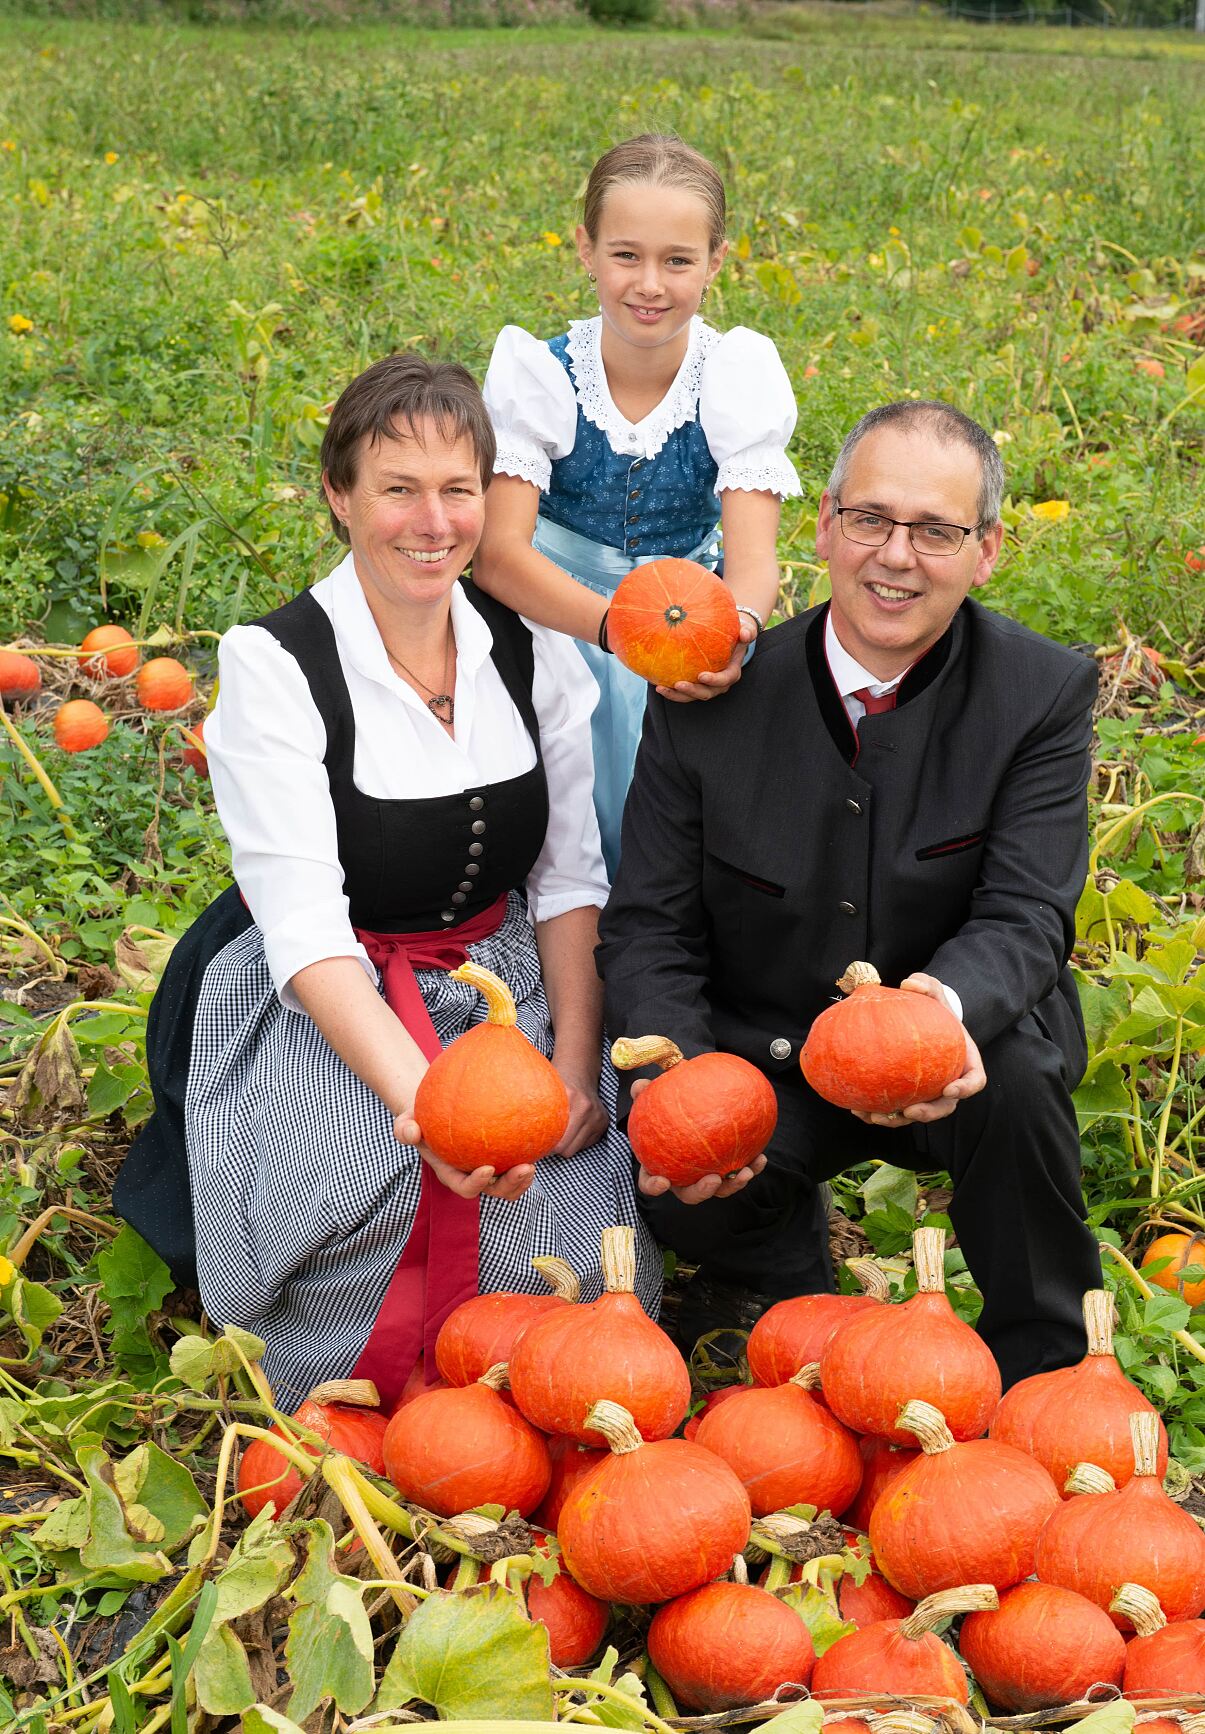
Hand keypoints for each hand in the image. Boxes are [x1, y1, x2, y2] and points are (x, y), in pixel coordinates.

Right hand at [394, 1112, 536, 1201]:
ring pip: (510, 1183)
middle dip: (511, 1185)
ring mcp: (489, 1167)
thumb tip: (411, 1132)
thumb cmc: (419, 1118)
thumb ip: (404, 1129)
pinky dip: (527, 1154)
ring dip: (524, 1179)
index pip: (465, 1187)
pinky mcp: (501, 1155)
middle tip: (525, 1167)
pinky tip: (538, 1139)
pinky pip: (516, 1160)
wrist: (435, 1111)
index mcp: (452, 1173)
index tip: (488, 1168)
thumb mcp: (406, 1121)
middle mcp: (472, 1175)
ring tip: (534, 1163)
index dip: (477, 1184)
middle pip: (495, 1190)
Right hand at [628, 1077, 767, 1202]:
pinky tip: (761, 1157)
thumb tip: (639, 1085)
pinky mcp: (726, 1169)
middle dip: (702, 1191)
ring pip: (718, 1189)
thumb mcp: (654, 1098)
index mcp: (660, 1165)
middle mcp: (682, 1176)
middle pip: (689, 1194)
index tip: (663, 1182)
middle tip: (714, 1179)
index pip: (650, 1182)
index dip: (654, 1186)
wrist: (691, 1108)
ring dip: (732, 1185)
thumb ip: (646, 1093)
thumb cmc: (668, 1108)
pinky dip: (751, 1167)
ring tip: (746, 1171)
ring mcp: (705, 1176)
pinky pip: (738, 1173)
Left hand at [655, 619, 754, 705]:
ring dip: (676, 695)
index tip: (701, 675)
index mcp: (731, 673)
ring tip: (660, 688)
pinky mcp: (694, 685)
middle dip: (691, 691)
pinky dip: (669, 689)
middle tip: (677, 684)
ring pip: (691, 696)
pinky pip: (681, 690)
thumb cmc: (736, 633)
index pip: (724, 680)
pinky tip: (655, 682)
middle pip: (705, 693)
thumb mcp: (744, 630)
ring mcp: (705, 686)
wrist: (729, 640)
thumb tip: (745, 634)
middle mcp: (718, 684)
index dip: (713, 680)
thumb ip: (747, 632)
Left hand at [851, 973, 986, 1129]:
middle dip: (928, 1113)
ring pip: (917, 1114)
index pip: (974, 1081)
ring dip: (897, 1120)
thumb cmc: (933, 1009)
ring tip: (874, 1117)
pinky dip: (878, 1113)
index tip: (950, 1089)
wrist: (922, 1022)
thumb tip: (909, 982)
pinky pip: (895, 1109)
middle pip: (944, 1106)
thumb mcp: (934, 992)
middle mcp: (950, 1083)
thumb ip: (927, 986)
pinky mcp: (908, 1096)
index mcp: (965, 1063)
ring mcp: (929, 1092)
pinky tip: (857, 1110)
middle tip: (909, 1111)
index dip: (965, 1089)